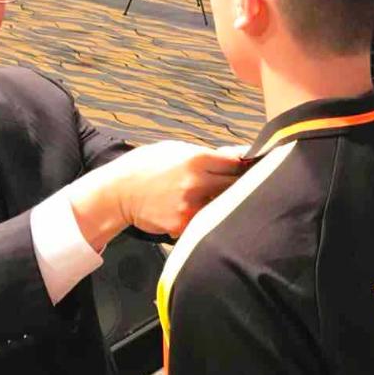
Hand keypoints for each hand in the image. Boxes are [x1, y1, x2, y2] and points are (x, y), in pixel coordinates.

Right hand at [66, 141, 244, 248]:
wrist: (118, 191)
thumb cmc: (148, 166)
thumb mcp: (177, 149)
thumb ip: (208, 154)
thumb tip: (237, 154)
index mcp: (197, 159)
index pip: (237, 163)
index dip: (248, 167)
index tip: (255, 170)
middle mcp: (196, 182)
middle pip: (235, 186)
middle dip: (241, 186)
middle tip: (245, 187)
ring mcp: (190, 206)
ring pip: (222, 207)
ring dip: (225, 206)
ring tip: (221, 203)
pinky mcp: (182, 225)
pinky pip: (204, 223)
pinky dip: (206, 221)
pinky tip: (199, 215)